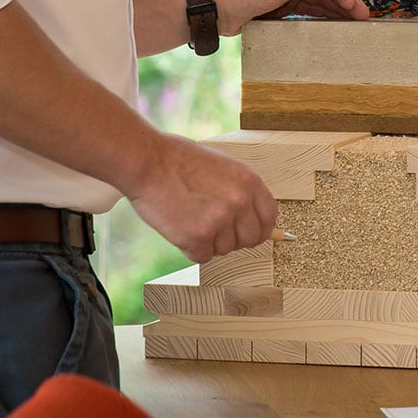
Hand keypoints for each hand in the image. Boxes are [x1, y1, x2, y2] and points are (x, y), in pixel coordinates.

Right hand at [125, 134, 278, 263]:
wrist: (148, 161)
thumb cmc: (179, 161)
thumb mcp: (223, 168)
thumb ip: (241, 191)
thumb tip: (254, 220)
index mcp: (250, 182)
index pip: (269, 218)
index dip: (257, 228)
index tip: (245, 231)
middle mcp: (240, 202)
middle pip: (250, 240)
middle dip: (231, 238)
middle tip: (210, 226)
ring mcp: (220, 220)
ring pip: (224, 250)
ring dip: (207, 241)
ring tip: (189, 217)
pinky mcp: (198, 236)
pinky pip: (202, 256)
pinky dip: (189, 248)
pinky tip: (178, 226)